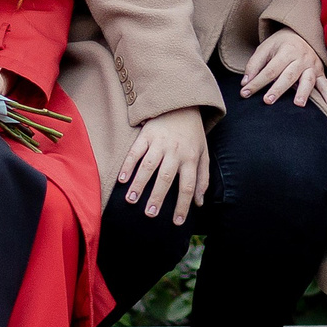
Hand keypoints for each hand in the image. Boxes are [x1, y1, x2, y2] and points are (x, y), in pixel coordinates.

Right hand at [121, 106, 209, 224]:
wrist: (182, 105)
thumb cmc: (193, 135)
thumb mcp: (203, 154)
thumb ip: (202, 178)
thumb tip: (199, 203)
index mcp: (191, 158)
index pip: (188, 186)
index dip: (183, 205)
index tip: (177, 222)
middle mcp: (176, 151)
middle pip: (166, 178)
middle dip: (158, 197)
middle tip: (150, 214)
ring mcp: (160, 142)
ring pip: (149, 165)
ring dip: (139, 183)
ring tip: (131, 200)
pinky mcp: (147, 134)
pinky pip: (136, 151)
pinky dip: (129, 165)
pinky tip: (122, 179)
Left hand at [241, 28, 326, 109]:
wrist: (301, 33)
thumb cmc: (280, 44)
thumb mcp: (265, 48)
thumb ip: (254, 65)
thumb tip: (245, 83)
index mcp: (286, 50)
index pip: (270, 69)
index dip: (257, 82)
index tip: (245, 93)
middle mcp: (301, 58)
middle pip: (288, 75)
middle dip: (278, 89)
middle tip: (267, 101)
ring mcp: (312, 65)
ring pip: (307, 80)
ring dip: (303, 92)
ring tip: (298, 104)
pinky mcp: (320, 73)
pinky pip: (325, 84)